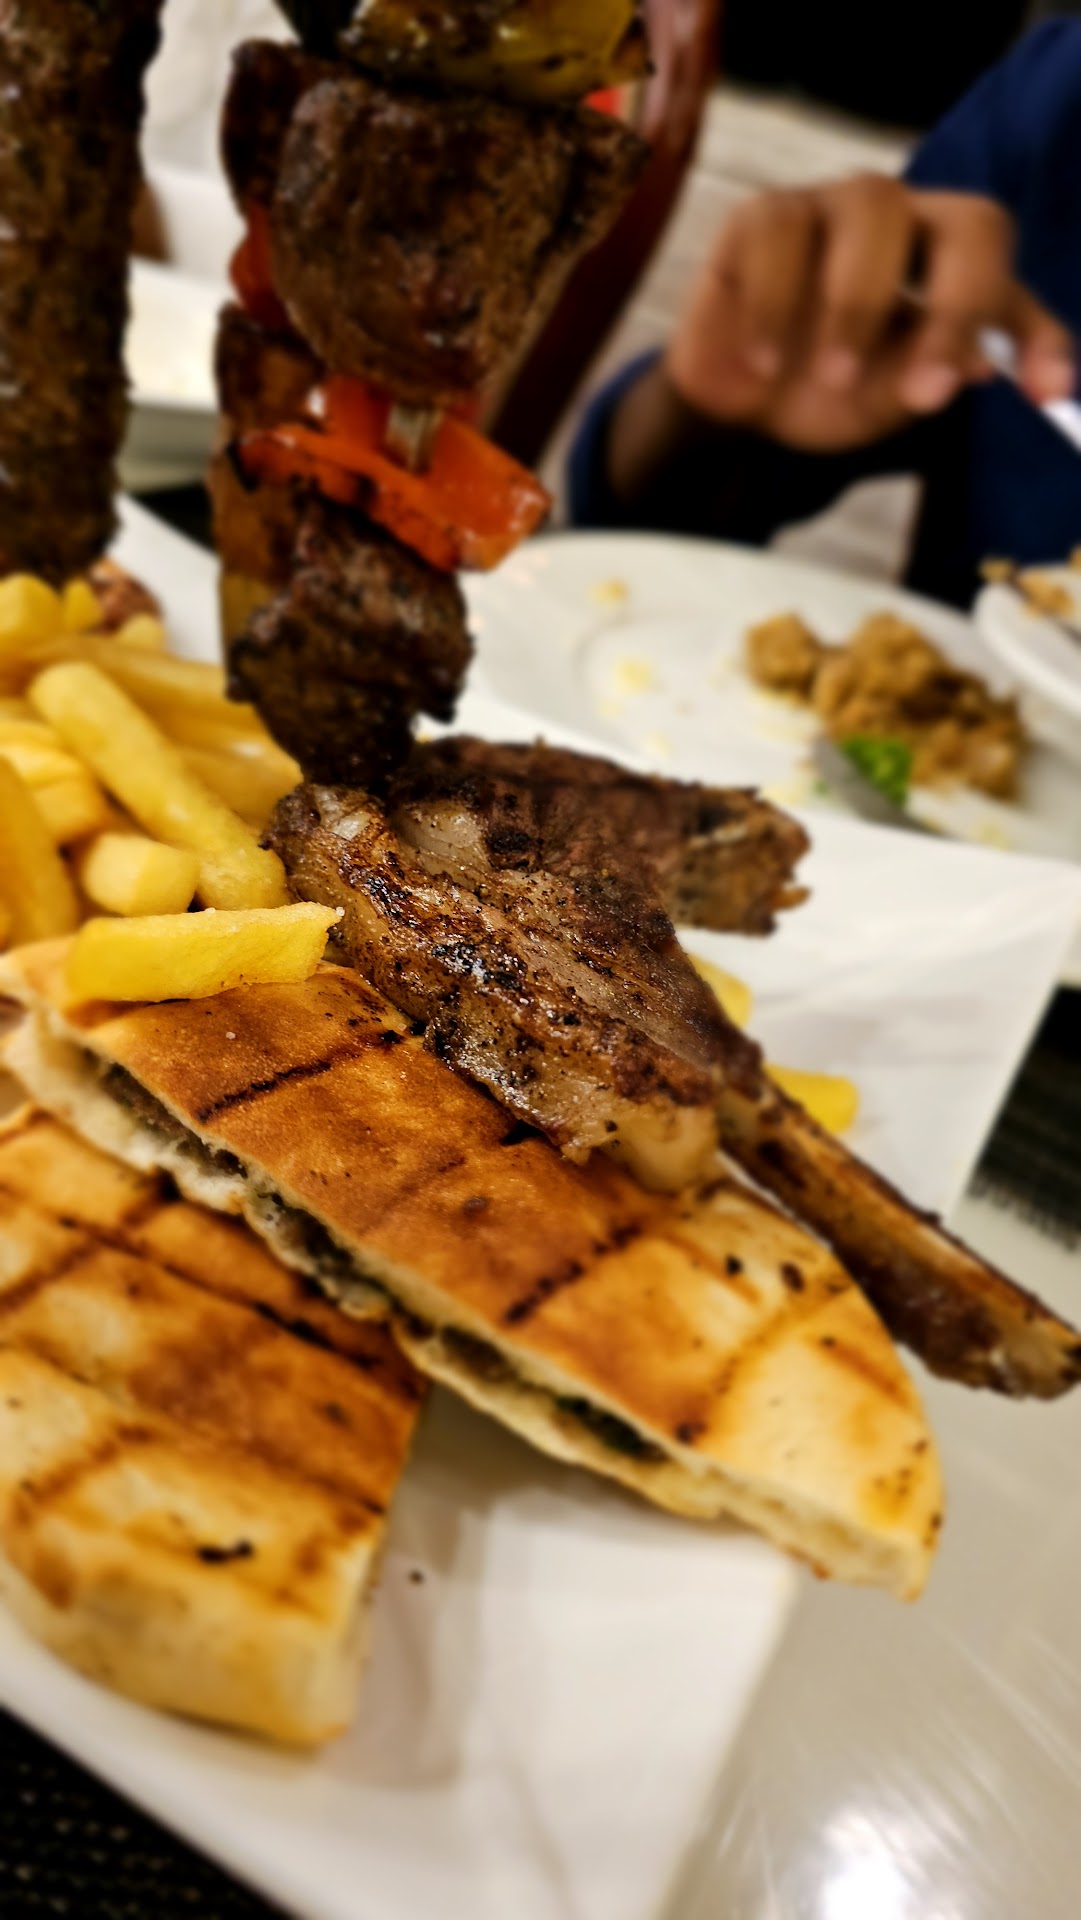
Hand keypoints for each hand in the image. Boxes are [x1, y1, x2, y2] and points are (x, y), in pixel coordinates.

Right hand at [665, 175, 1075, 451]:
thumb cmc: (825, 391)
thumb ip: (934, 376)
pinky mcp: (761, 218)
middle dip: (958, 308)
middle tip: (925, 393)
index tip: (1045, 393)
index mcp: (947, 259)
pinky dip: (774, 307)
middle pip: (967, 220)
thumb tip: (979, 362)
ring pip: (874, 208)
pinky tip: (764, 364)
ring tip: (831, 380)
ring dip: (857, 306)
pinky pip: (780, 234)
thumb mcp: (890, 399)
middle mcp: (903, 220)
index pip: (1012, 270)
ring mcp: (831, 208)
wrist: (738, 412)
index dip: (1033, 326)